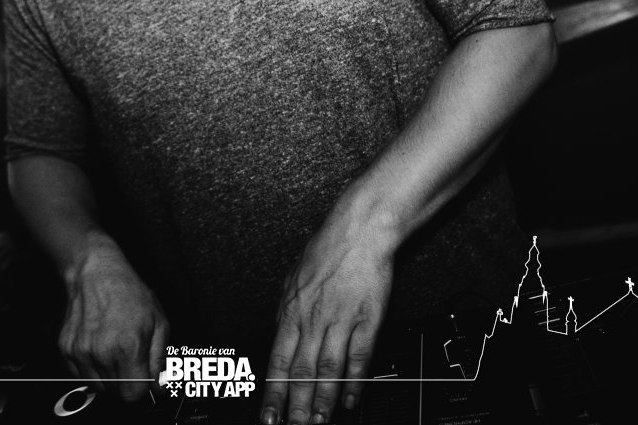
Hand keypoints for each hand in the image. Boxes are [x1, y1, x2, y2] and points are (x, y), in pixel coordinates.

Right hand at [61, 238, 168, 401]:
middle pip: (116, 392)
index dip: (141, 390)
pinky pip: (81, 375)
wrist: (96, 273)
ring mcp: (81, 352)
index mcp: (128, 347)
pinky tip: (99, 347)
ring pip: (98, 386)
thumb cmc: (128, 292)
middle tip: (130, 358)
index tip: (143, 380)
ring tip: (114, 350)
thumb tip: (160, 385)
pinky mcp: (66, 350)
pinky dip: (91, 368)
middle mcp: (101, 353)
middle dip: (126, 380)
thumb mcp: (159, 321)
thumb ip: (160, 359)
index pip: (132, 395)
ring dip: (109, 376)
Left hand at [260, 207, 393, 424]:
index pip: (278, 361)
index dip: (273, 392)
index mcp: (291, 310)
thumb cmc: (327, 250)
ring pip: (328, 369)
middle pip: (302, 372)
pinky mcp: (367, 319)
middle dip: (296, 405)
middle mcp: (313, 319)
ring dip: (323, 400)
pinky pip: (359, 356)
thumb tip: (277, 331)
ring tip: (319, 423)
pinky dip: (354, 381)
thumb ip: (286, 309)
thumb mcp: (293, 278)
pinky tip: (350, 399)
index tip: (269, 415)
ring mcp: (340, 320)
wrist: (359, 231)